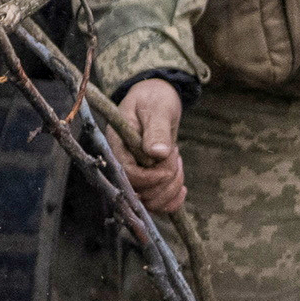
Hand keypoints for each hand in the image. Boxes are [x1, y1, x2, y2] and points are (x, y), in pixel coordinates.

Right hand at [114, 78, 189, 217]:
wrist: (157, 98)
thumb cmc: (154, 99)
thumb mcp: (157, 109)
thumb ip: (156, 130)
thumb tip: (157, 153)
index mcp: (117, 143)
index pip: (127, 173)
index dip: (150, 176)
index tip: (169, 162)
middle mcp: (123, 161)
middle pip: (139, 192)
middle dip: (164, 181)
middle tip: (174, 156)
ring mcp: (135, 171)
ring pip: (150, 201)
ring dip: (170, 189)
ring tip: (178, 164)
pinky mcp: (148, 178)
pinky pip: (157, 202)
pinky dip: (172, 200)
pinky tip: (182, 187)